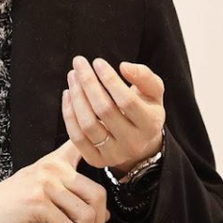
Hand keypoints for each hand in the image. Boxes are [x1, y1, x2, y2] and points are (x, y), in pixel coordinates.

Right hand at [0, 140, 111, 222]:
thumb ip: (71, 197)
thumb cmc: (11, 207)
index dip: (102, 153)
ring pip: (86, 214)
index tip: (110, 171)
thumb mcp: (42, 194)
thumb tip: (104, 215)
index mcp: (54, 161)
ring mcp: (45, 185)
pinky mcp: (37, 205)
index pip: (82, 146)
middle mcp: (52, 168)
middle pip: (98, 193)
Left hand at [62, 56, 165, 176]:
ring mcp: (114, 155)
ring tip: (72, 76)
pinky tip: (68, 94)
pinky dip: (68, 114)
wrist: (141, 143)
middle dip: (88, 83)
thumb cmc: (145, 109)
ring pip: (88, 124)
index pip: (126, 101)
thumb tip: (124, 66)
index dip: (109, 80)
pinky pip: (76, 137)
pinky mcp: (96, 160)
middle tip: (79, 63)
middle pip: (104, 110)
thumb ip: (144, 76)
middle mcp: (133, 143)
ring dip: (76, 97)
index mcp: (150, 125)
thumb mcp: (154, 92)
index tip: (97, 62)